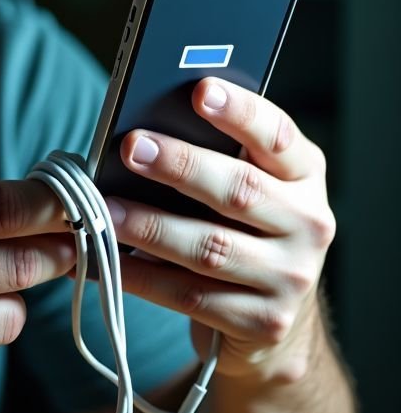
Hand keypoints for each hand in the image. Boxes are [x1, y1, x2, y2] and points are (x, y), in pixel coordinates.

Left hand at [106, 77, 334, 382]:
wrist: (272, 323)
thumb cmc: (239, 233)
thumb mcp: (241, 188)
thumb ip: (210, 158)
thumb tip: (138, 128)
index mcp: (304, 176)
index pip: (276, 136)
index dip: (240, 112)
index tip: (200, 89)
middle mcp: (308, 223)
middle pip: (239, 190)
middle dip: (180, 165)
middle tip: (130, 146)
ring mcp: (290, 277)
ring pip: (209, 247)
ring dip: (149, 226)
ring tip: (104, 208)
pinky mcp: (262, 321)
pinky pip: (189, 295)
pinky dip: (139, 276)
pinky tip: (103, 259)